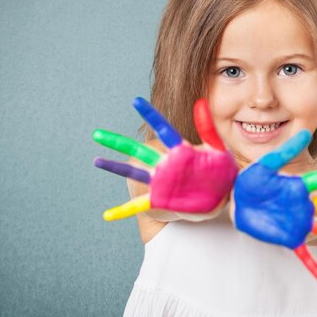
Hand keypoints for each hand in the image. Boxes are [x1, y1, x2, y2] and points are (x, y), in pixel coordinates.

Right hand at [93, 97, 237, 220]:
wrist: (218, 201)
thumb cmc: (219, 174)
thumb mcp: (219, 151)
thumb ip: (208, 129)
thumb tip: (200, 103)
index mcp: (180, 151)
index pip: (163, 129)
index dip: (150, 116)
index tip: (136, 101)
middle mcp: (165, 165)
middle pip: (138, 150)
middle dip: (117, 142)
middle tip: (97, 134)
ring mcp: (159, 182)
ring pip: (132, 172)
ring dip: (114, 167)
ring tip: (96, 160)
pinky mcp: (159, 199)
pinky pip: (137, 206)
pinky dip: (123, 211)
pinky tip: (108, 215)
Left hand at [232, 130, 316, 284]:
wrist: (241, 202)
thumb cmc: (254, 182)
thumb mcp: (267, 164)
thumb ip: (284, 151)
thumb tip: (305, 132)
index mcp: (300, 185)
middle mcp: (305, 204)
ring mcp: (300, 222)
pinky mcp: (289, 238)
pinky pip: (303, 256)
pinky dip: (314, 268)